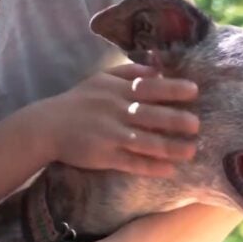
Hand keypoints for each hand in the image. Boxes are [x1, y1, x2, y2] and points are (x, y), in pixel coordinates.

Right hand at [33, 63, 199, 177]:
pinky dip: (151, 167)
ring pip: (144, 142)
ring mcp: (109, 135)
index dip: (171, 89)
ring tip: (191, 151)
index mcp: (116, 90)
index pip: (148, 87)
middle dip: (174, 120)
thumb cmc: (79, 101)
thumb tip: (158, 70)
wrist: (45, 126)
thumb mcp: (101, 79)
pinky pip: (131, 162)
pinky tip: (169, 170)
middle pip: (149, 115)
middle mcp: (114, 111)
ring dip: (169, 147)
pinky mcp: (104, 156)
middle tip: (197, 124)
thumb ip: (129, 73)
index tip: (194, 91)